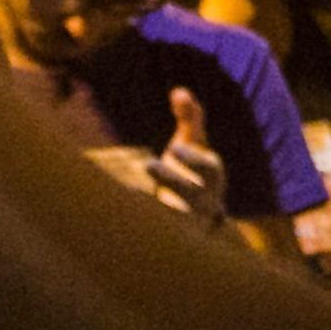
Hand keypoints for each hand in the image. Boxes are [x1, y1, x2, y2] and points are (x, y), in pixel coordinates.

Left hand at [84, 88, 230, 224]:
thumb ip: (190, 117)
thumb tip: (178, 91)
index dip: (194, 159)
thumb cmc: (191, 169)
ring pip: (177, 219)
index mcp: (212, 175)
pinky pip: (158, 233)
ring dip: (156, 207)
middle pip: (192, 193)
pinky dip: (141, 224)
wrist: (199, 215)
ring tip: (128, 193)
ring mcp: (189, 223)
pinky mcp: (171, 238)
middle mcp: (205, 201)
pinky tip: (117, 211)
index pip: (209, 168)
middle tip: (148, 165)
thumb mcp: (193, 143)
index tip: (175, 149)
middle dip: (172, 180)